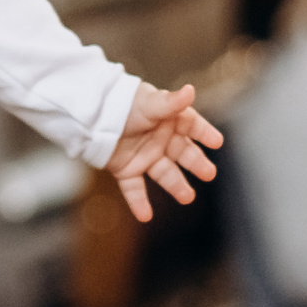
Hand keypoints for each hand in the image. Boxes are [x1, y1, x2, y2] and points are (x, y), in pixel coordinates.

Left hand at [104, 82, 223, 220]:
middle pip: (183, 153)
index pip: (192, 126)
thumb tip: (190, 90)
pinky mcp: (126, 170)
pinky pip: (134, 189)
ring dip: (176, 186)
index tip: (217, 142)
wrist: (90, 114)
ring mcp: (144, 156)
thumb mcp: (148, 103)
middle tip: (209, 173)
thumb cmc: (122, 103)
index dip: (204, 133)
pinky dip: (138, 203)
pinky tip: (146, 216)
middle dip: (196, 164)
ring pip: (164, 174)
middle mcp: (159, 140)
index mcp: (167, 120)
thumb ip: (170, 102)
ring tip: (188, 197)